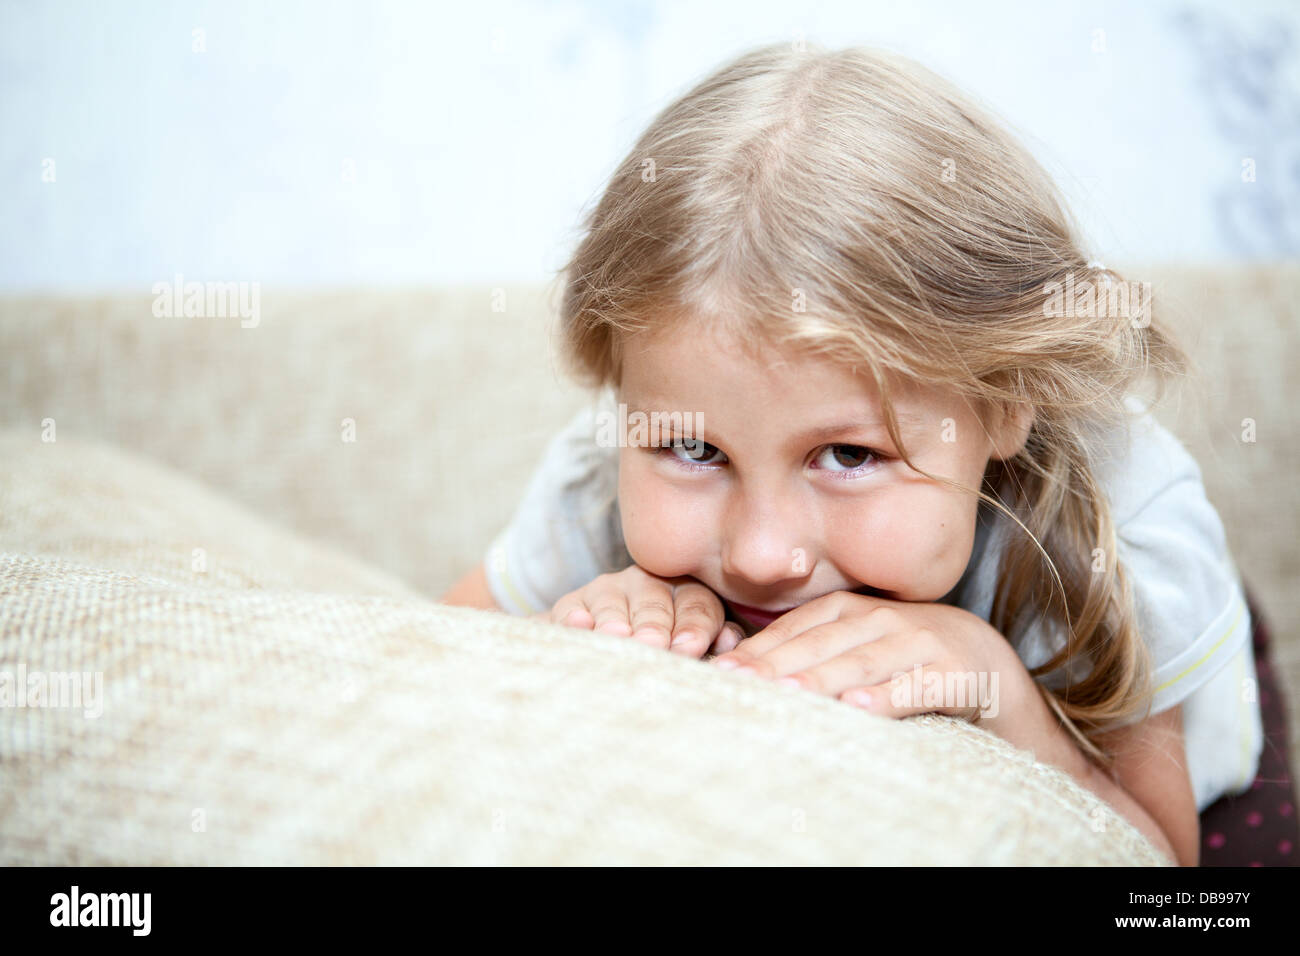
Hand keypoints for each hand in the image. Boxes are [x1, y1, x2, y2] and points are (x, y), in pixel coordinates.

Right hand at [541, 565, 744, 658]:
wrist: (607, 652)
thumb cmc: (665, 653)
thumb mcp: (693, 645)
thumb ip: (714, 641)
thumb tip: (730, 642)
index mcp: (686, 593)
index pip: (697, 605)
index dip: (695, 627)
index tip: (690, 649)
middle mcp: (647, 584)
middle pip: (655, 603)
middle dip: (655, 624)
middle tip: (654, 644)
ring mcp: (608, 592)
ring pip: (613, 603)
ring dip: (615, 620)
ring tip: (617, 636)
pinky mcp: (573, 604)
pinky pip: (573, 608)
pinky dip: (575, 618)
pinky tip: (578, 625)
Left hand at [710, 590, 1027, 730]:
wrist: (985, 656)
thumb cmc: (900, 654)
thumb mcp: (853, 641)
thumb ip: (803, 647)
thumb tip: (732, 659)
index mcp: (848, 609)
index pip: (794, 630)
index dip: (758, 651)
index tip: (722, 673)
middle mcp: (880, 620)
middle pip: (821, 645)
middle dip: (778, 665)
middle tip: (741, 684)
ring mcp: (918, 642)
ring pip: (863, 663)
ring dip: (824, 678)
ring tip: (789, 693)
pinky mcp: (954, 673)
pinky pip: (916, 687)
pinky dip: (887, 697)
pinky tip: (858, 708)